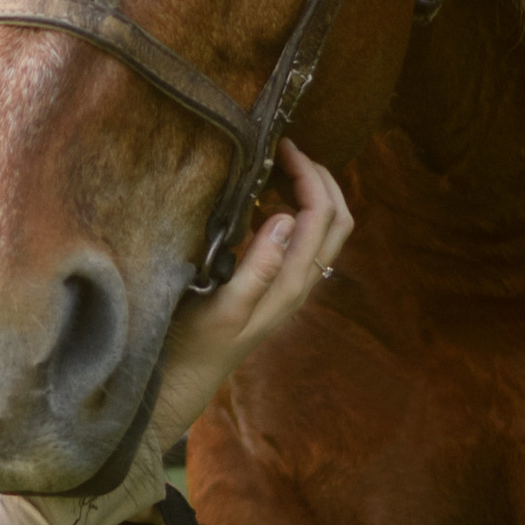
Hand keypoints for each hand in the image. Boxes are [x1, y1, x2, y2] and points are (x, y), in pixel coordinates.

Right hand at [150, 144, 353, 447]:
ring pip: (325, 230)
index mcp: (292, 282)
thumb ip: (258, 267)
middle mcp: (300, 282)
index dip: (310, 175)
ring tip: (282, 165)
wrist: (186, 377)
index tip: (283, 146)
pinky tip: (267, 198)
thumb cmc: (197, 343)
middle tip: (289, 149)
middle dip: (322, 178)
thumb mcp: (224, 307)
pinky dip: (297, 209)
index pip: (322, 215)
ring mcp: (291, 284)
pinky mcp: (277, 285)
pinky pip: (304, 240)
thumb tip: (285, 219)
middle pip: (338, 220)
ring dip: (314, 193)